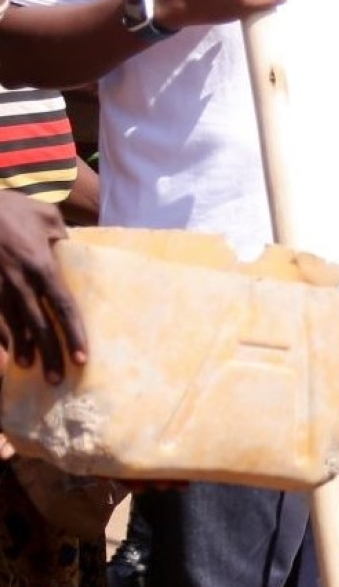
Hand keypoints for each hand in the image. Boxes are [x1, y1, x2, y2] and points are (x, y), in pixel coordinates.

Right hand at [0, 192, 82, 383]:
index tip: (82, 358)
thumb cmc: (9, 207)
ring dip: (21, 349)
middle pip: (39, 325)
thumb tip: (73, 248)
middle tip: (57, 378)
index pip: (63, 306)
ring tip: (30, 369)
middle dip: (49, 353)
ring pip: (12, 325)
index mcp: (41, 265)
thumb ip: (62, 235)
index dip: (74, 334)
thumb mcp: (45, 214)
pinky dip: (1, 334)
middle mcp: (19, 281)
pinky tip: (7, 350)